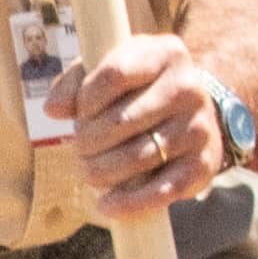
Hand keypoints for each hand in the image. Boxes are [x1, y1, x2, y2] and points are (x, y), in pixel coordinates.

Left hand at [54, 29, 234, 223]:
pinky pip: (162, 189)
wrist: (192, 114)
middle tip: (81, 146)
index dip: (86, 99)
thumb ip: (74, 83)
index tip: (79, 113)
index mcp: (165, 53)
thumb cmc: (137, 89)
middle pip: (121, 121)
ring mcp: (199, 127)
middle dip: (88, 140)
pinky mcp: (203, 164)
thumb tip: (54, 109)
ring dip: (101, 170)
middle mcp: (189, 87)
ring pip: (136, 156)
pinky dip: (130, 202)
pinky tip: (106, 204)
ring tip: (89, 170)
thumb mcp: (107, 70)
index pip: (115, 74)